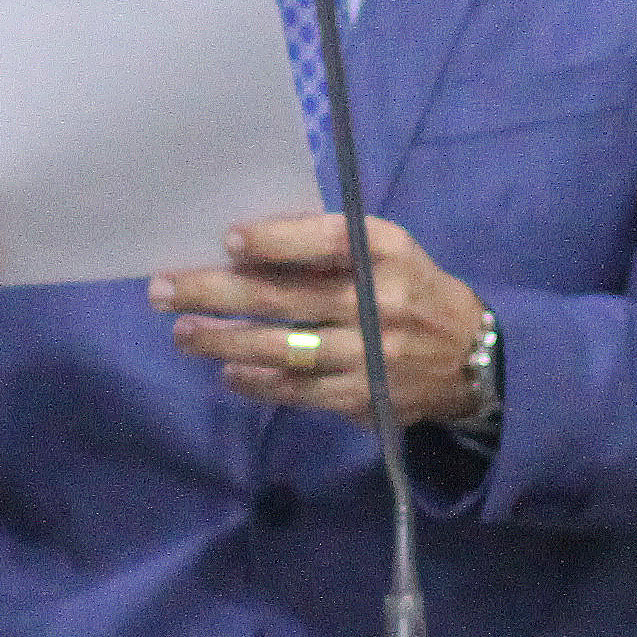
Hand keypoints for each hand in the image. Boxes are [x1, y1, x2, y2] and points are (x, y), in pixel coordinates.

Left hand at [152, 214, 490, 425]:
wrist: (472, 358)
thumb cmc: (409, 288)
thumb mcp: (386, 251)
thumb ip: (327, 244)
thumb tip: (243, 242)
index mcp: (387, 253)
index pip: (327, 241)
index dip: (277, 241)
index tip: (228, 239)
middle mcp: (382, 304)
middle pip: (288, 298)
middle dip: (218, 293)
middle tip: (164, 289)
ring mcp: (372, 356)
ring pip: (285, 350)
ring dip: (226, 342)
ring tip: (183, 332)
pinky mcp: (364, 397)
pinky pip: (300, 391)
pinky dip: (259, 383)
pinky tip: (227, 372)